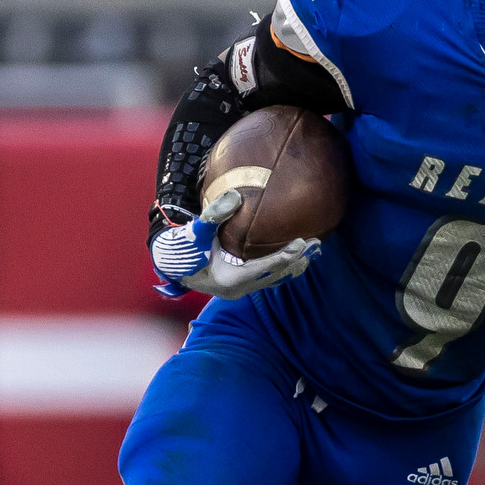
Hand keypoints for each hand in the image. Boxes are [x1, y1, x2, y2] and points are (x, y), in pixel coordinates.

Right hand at [151, 188, 319, 299]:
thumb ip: (214, 215)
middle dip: (298, 261)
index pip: (266, 268)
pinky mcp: (241, 284)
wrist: (169, 262)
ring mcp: (241, 289)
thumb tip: (235, 194)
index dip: (286, 256)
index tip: (302, 243)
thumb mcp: (195, 231)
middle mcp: (239, 289)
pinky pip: (268, 276)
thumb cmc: (181, 247)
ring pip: (275, 279)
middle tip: (316, 245)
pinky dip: (282, 265)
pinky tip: (295, 253)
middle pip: (276, 276)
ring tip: (314, 251)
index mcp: (230, 280)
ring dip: (294, 265)